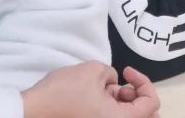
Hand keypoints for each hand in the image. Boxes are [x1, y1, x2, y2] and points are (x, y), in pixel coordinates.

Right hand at [22, 62, 159, 117]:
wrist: (33, 110)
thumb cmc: (63, 92)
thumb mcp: (94, 70)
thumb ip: (112, 74)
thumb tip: (113, 83)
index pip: (151, 104)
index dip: (143, 82)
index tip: (126, 72)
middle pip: (143, 115)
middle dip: (136, 97)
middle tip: (121, 85)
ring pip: (125, 116)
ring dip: (122, 102)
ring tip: (103, 88)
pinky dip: (110, 107)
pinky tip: (95, 96)